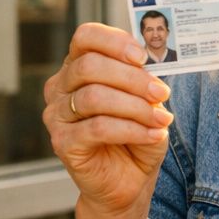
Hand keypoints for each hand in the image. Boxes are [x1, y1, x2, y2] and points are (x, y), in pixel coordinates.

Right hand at [44, 23, 173, 218]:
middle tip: (161, 92)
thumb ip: (143, 81)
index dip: (114, 41)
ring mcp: (57, 115)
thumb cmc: (135, 136)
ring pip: (94, 97)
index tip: (142, 57)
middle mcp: (60, 87)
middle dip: (132, 78)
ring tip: (162, 119)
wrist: (128, 180)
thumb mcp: (146, 102)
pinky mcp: (62, 142)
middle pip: (89, 66)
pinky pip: (98, 128)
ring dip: (135, 107)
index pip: (85, 37)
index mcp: (77, 67)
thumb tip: (150, 70)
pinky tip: (153, 134)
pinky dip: (132, 129)